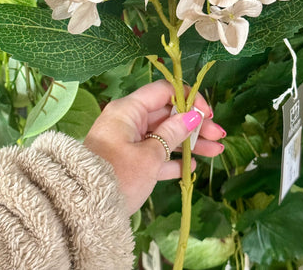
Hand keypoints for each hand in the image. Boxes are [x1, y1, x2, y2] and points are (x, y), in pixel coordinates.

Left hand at [84, 79, 225, 214]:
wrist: (83, 209)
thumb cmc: (117, 176)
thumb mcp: (149, 156)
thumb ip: (172, 133)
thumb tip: (193, 115)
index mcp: (129, 110)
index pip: (163, 92)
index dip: (188, 99)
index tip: (208, 114)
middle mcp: (128, 120)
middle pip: (167, 115)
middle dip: (194, 125)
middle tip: (219, 136)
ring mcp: (128, 141)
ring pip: (164, 135)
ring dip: (189, 143)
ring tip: (216, 151)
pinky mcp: (129, 161)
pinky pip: (155, 154)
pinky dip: (172, 159)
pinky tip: (192, 166)